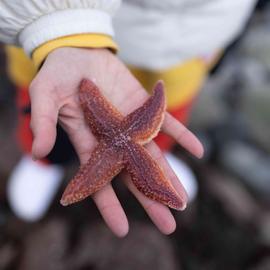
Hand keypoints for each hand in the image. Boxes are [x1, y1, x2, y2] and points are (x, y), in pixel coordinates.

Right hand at [30, 48, 202, 236]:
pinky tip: (198, 150)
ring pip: (152, 156)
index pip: (100, 180)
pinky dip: (181, 135)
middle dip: (150, 199)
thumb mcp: (45, 96)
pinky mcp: (143, 107)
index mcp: (89, 142)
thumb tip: (40, 152)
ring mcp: (131, 125)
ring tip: (183, 200)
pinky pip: (166, 123)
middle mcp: (113, 140)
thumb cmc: (58, 75)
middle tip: (168, 224)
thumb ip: (44, 122)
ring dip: (168, 176)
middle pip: (133, 175)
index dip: (109, 204)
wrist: (79, 54)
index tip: (122, 229)